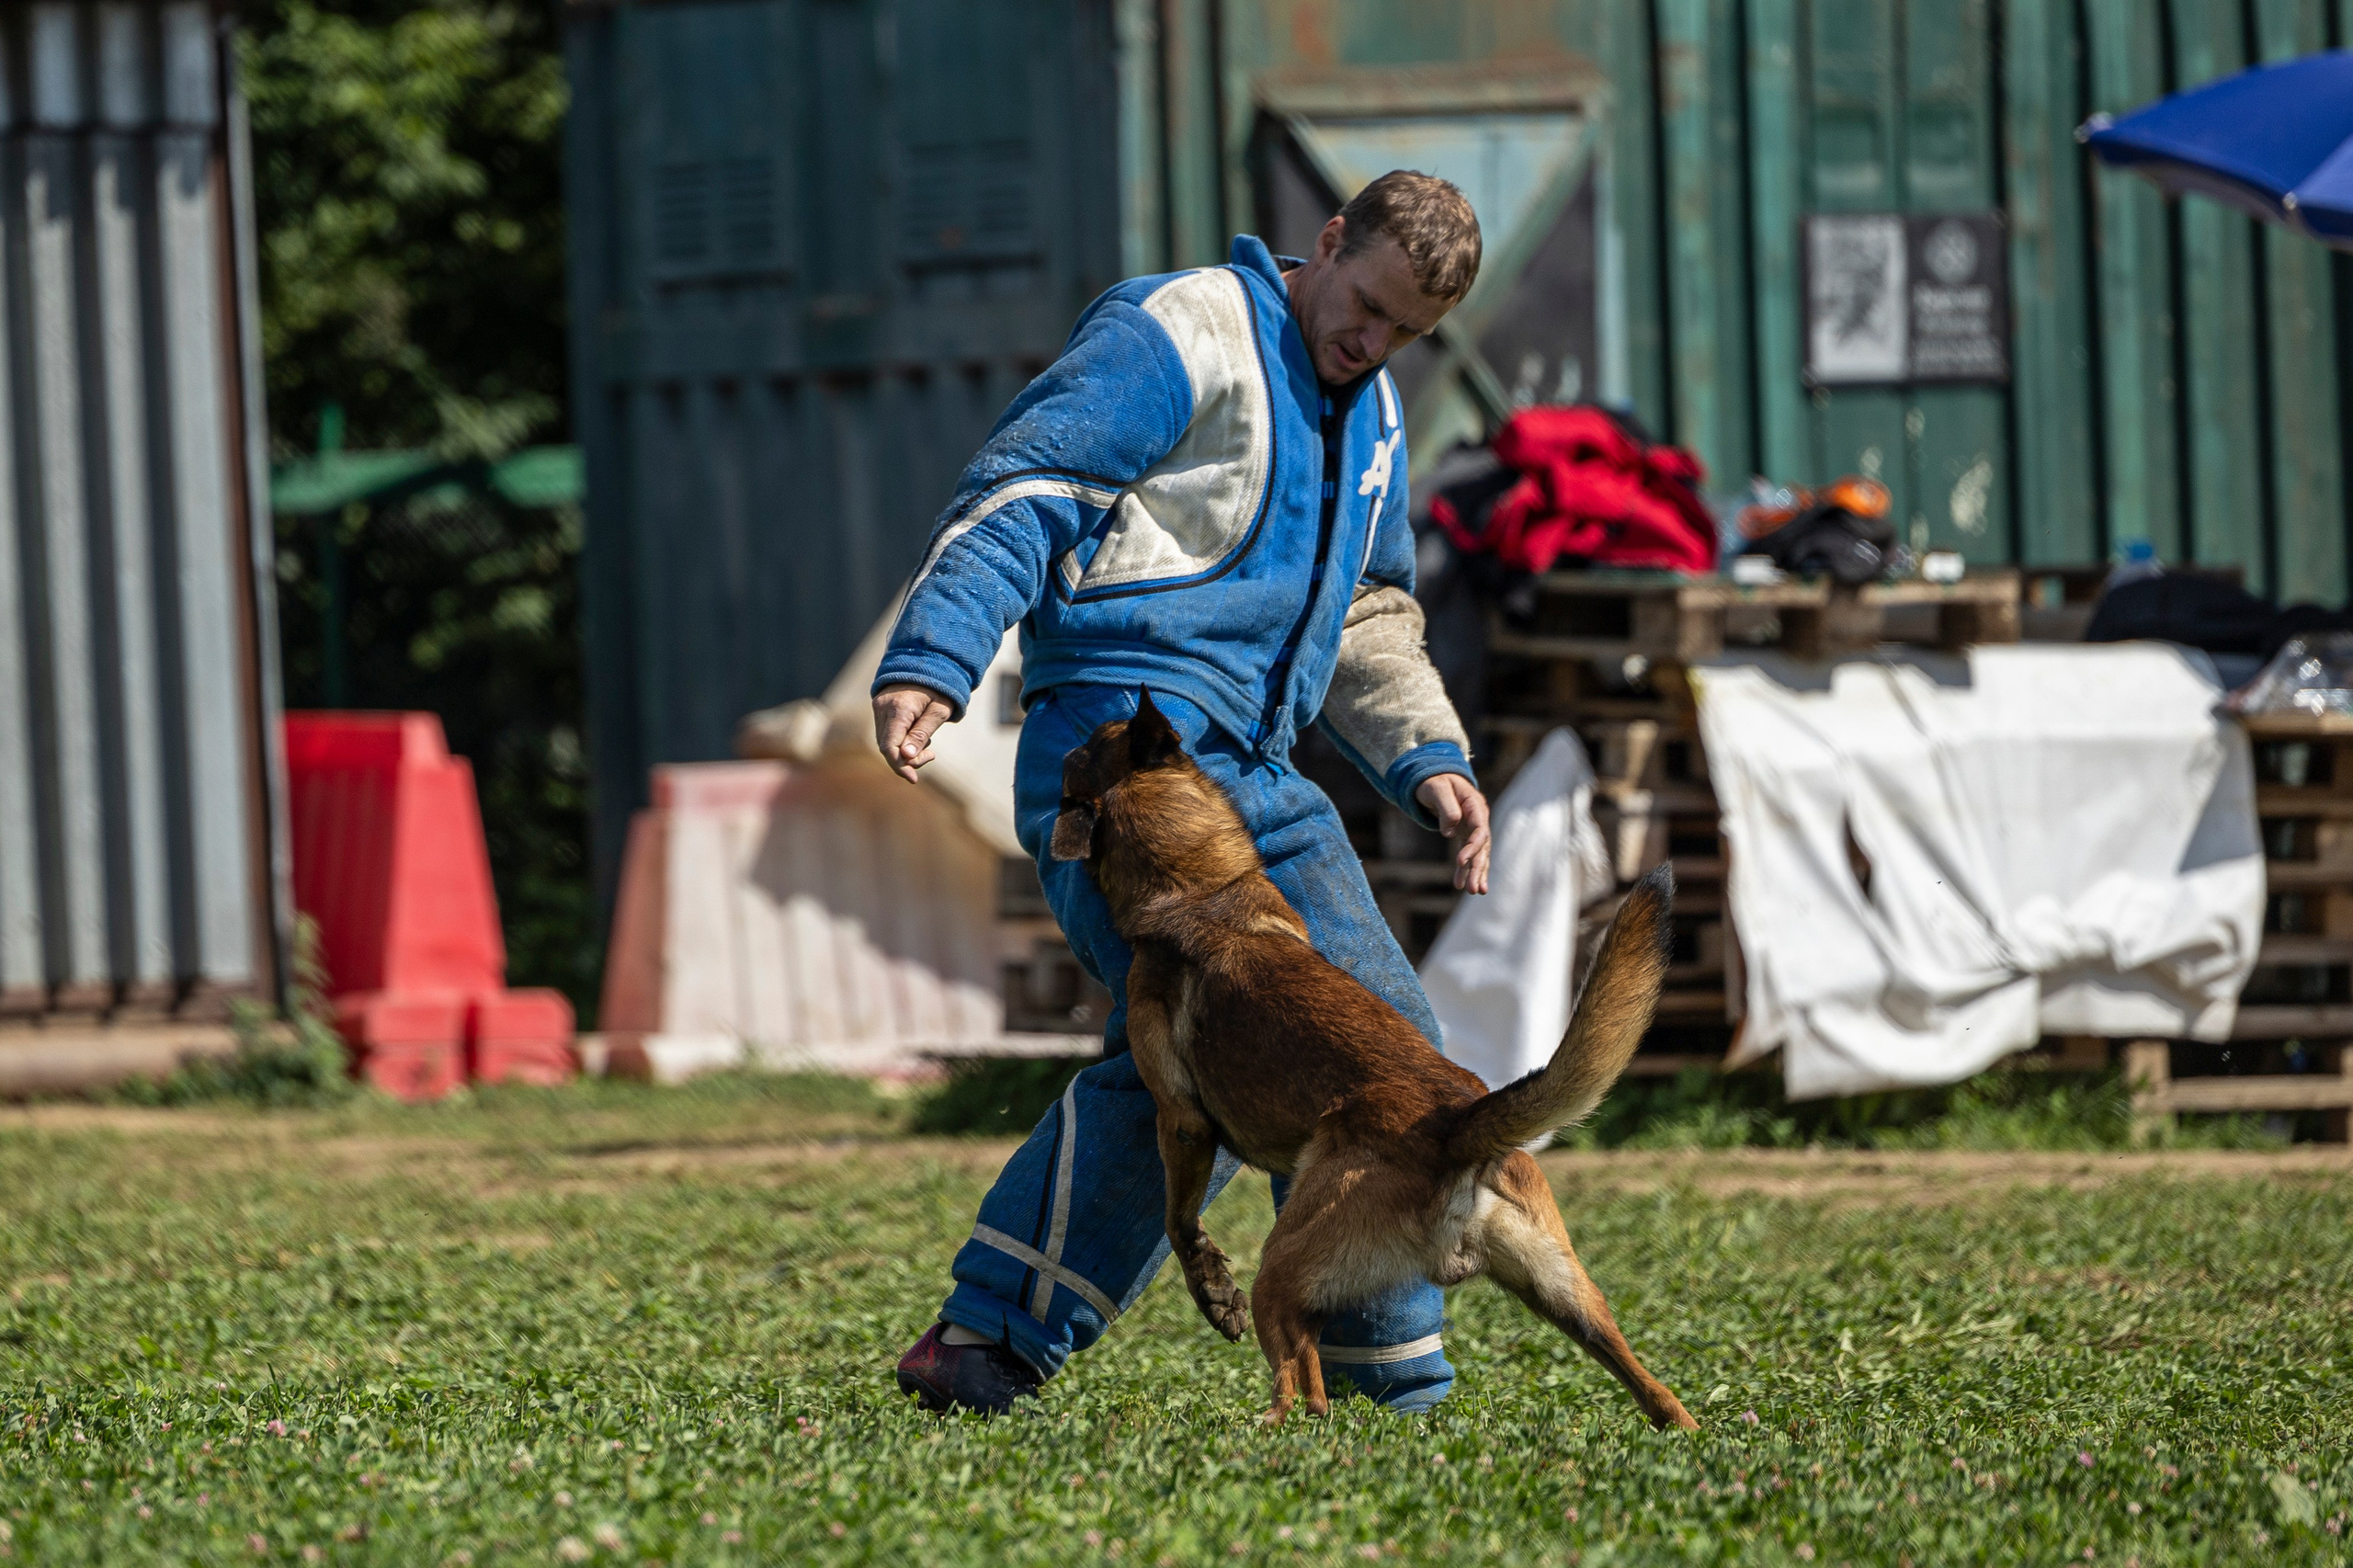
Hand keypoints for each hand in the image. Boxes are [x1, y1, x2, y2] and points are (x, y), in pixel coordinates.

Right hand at [872, 683, 955, 782]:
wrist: (930, 662)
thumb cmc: (940, 687)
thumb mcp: (939, 712)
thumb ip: (921, 734)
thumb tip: (905, 757)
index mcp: (899, 708)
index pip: (889, 746)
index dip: (899, 766)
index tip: (913, 779)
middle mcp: (883, 707)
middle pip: (886, 747)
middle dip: (906, 760)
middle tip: (930, 755)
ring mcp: (878, 707)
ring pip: (885, 741)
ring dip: (904, 751)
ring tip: (928, 746)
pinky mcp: (879, 708)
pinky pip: (886, 733)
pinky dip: (900, 741)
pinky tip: (918, 736)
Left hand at [1416, 773, 1490, 894]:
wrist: (1433, 777)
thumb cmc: (1434, 781)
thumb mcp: (1437, 789)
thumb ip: (1446, 808)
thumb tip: (1449, 832)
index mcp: (1475, 805)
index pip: (1479, 830)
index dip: (1473, 847)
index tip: (1459, 862)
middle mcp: (1478, 819)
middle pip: (1482, 847)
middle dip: (1478, 868)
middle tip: (1474, 889)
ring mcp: (1473, 828)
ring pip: (1478, 854)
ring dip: (1476, 873)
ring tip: (1475, 892)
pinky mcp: (1465, 835)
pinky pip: (1468, 855)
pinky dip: (1466, 870)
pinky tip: (1462, 886)